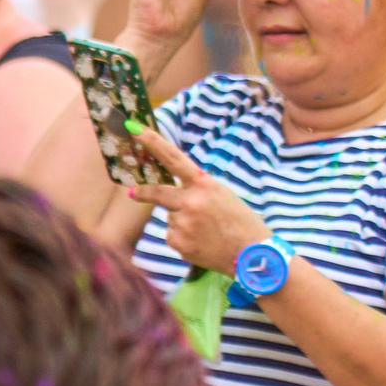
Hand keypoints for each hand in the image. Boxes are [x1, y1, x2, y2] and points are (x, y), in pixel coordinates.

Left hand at [125, 127, 269, 272]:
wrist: (253, 255)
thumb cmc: (241, 221)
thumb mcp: (222, 195)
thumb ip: (197, 189)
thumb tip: (172, 190)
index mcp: (204, 185)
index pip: (174, 158)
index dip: (153, 143)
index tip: (134, 130)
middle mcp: (189, 202)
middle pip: (157, 192)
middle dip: (144, 192)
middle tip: (133, 193)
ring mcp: (181, 224)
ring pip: (171, 217)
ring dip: (183, 221)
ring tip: (208, 231)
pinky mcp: (177, 243)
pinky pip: (173, 235)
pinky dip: (184, 238)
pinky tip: (203, 242)